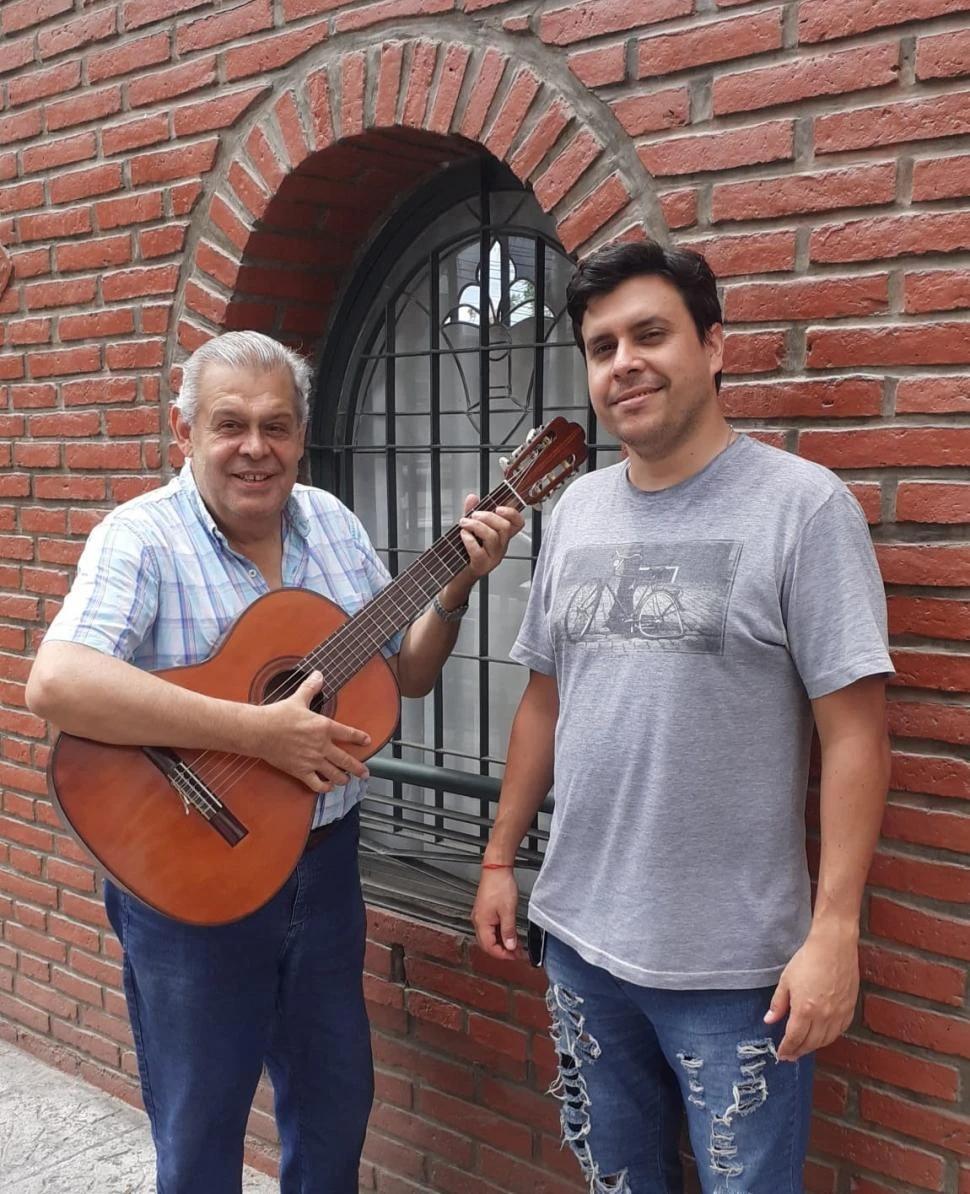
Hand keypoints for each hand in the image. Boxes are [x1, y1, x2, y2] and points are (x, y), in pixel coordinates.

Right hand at [254, 671, 370, 792]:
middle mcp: (322, 746)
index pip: (349, 734)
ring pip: (334, 774)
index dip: (360, 738)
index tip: (367, 741)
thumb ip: (311, 688)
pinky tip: (327, 787)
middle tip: (365, 773)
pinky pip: (316, 784)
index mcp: (324, 727)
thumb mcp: (298, 699)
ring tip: (346, 780)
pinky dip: (324, 787)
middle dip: (358, 768)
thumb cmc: (279, 715)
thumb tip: (318, 674)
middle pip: (346, 760)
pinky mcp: (300, 771)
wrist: (261, 731)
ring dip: (343, 778)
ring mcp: (312, 760)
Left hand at [456, 494, 524, 581]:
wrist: (457, 575)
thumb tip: (472, 497)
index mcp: (501, 536)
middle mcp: (501, 547)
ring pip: (492, 536)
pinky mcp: (481, 566)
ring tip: (464, 523)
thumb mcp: (470, 529)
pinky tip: (462, 535)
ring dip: (476, 525)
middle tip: (474, 515)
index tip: (499, 507)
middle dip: (488, 516)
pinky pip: (478, 551)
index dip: (512, 513)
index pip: (518, 523)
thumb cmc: (465, 552)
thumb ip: (471, 512)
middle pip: (505, 527)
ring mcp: (493, 557)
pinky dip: (469, 539)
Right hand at [471, 867, 521, 959]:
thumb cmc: (500, 885)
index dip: (503, 955)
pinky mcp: (485, 911)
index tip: (515, 956)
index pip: (489, 947)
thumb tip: (510, 946)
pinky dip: (500, 934)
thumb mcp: (508, 911)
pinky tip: (509, 934)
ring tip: (516, 944)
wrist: (496, 869)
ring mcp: (481, 916)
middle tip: (516, 953)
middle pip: (487, 944)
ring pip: (489, 937)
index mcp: (482, 922)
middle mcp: (478, 921)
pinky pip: (491, 928)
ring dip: (502, 943)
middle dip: (502, 951)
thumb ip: (509, 931)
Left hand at [765, 924, 859, 1060]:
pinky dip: (829, 1037)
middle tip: (790, 1055)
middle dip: (798, 1051)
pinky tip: (822, 1037)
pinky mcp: (850, 1009)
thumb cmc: (807, 960)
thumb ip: (778, 1003)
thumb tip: (769, 1020)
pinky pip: (839, 1031)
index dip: (786, 1048)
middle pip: (810, 1043)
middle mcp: (823, 1016)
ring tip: (804, 1048)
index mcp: (805, 1010)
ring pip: (826, 1040)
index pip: (794, 1038)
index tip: (781, 1054)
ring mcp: (839, 1014)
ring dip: (813, 1047)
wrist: (833, 947)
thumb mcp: (786, 980)